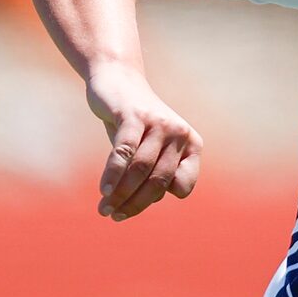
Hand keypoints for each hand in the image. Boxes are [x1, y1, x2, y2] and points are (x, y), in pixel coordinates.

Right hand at [84, 64, 202, 220]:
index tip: (133, 205)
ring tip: (105, 208)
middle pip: (160, 181)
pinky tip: (105, 190)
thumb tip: (145, 203)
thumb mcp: (148, 150)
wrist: (116, 80)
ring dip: (122, 193)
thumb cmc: (134, 124)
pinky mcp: (135, 116)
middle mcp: (181, 135)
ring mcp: (160, 124)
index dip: (158, 198)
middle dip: (137, 203)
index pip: (182, 186)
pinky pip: (125, 152)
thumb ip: (151, 174)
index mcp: (193, 146)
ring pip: (141, 169)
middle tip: (114, 216)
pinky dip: (113, 174)